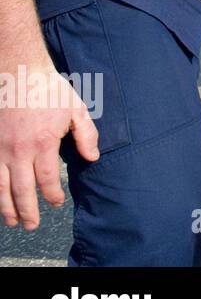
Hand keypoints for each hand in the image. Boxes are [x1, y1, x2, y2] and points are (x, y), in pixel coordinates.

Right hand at [0, 57, 98, 229]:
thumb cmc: (50, 90)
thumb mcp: (76, 109)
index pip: (48, 178)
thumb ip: (86, 135)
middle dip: (28, 210)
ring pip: (0, 186)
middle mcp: (19, 150)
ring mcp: (0, 148)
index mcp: (43, 142)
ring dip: (6, 206)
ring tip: (13, 221)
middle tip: (32, 225)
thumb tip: (92, 158)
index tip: (56, 203)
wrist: (19, 73)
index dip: (52, 194)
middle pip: (22, 189)